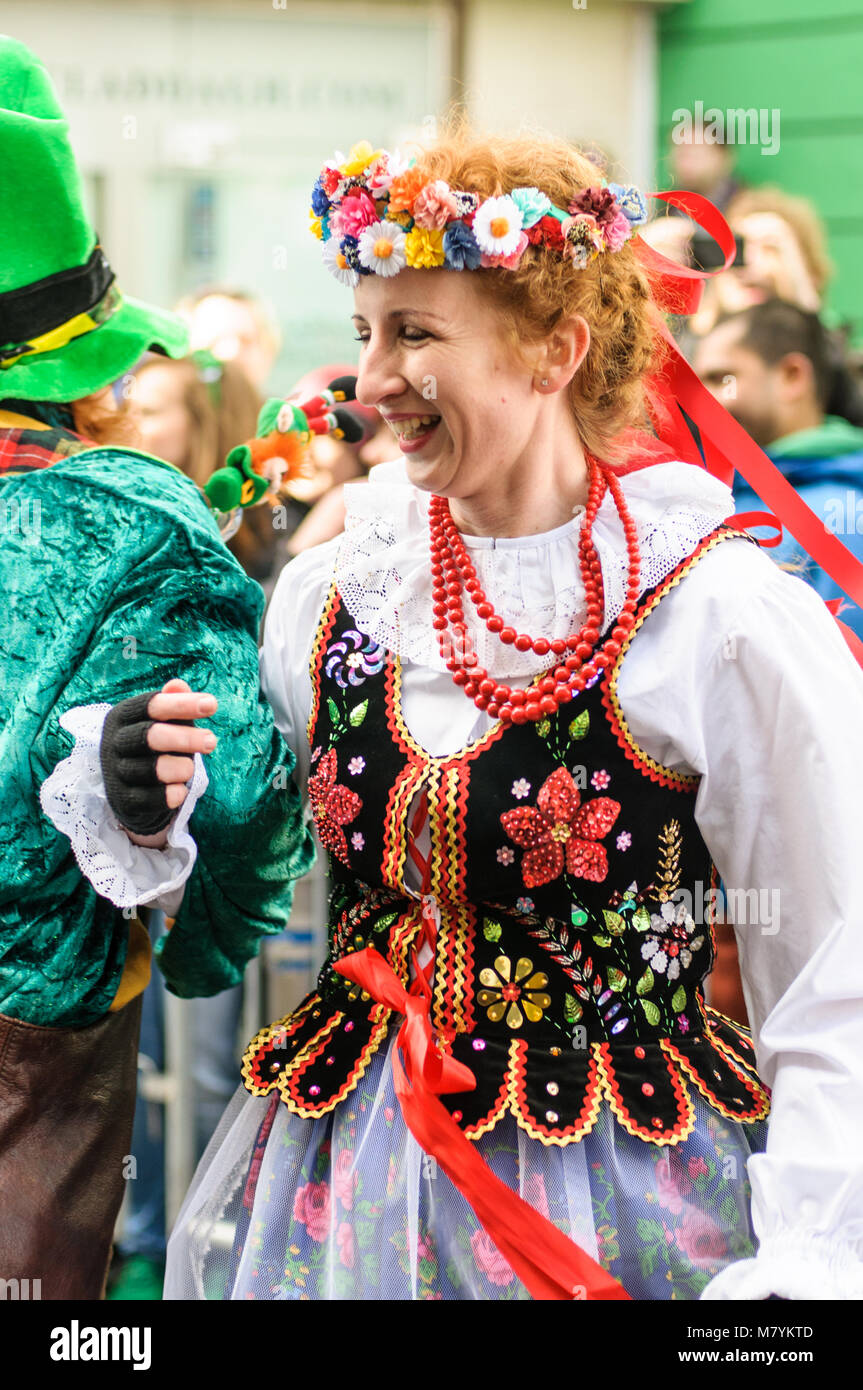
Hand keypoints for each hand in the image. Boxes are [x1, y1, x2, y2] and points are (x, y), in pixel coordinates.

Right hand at [100, 678, 218, 844]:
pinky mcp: (123, 799)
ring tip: (190, 768)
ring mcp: (116, 772)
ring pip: (154, 769)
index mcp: (124, 716)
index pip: (152, 706)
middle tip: (211, 742)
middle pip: (151, 736)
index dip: (182, 704)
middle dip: (186, 738)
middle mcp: (115, 742)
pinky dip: (173, 794)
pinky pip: (152, 798)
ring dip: (182, 768)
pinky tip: (182, 790)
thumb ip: (173, 704)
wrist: (127, 785)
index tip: (212, 705)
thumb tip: (178, 685)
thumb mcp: (162, 721)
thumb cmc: (153, 744)